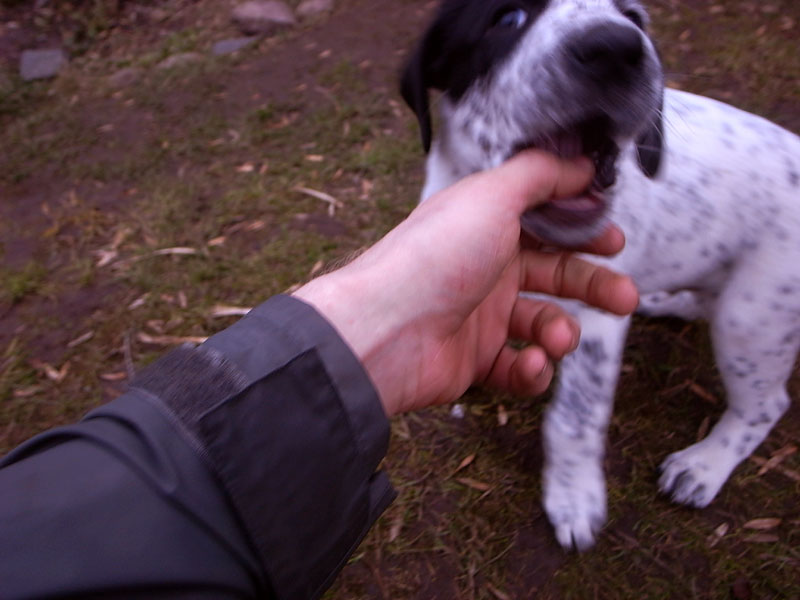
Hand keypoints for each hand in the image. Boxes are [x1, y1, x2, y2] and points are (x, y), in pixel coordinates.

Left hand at [294, 151, 637, 415]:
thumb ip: (539, 175)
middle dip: (593, 286)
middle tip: (624, 296)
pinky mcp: (474, 360)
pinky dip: (532, 371)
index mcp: (487, 226)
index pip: (545, 225)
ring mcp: (479, 316)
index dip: (582, 231)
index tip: (613, 239)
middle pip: (554, 275)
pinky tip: (530, 364)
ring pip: (542, 324)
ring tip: (558, 338)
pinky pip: (518, 368)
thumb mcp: (491, 197)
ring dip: (561, 332)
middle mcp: (485, 268)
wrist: (386, 330)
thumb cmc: (435, 258)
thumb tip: (580, 163)